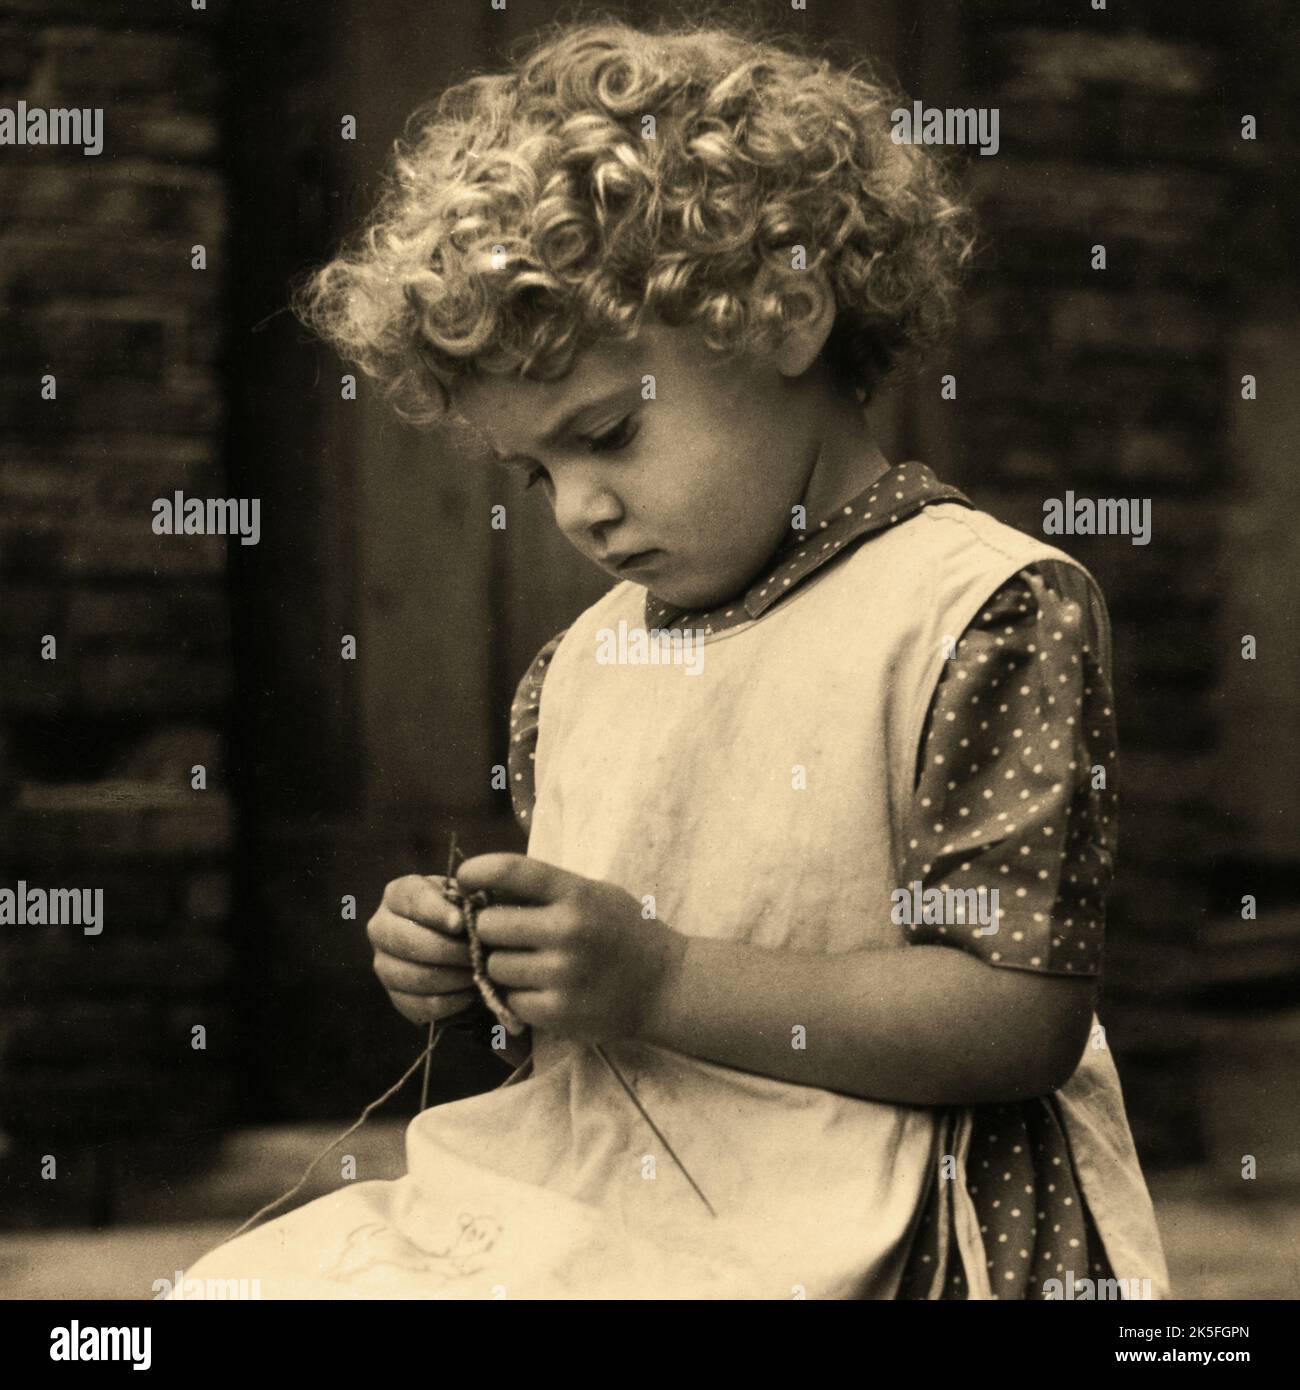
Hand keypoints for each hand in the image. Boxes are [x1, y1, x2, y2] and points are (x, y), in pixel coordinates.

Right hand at [367, 874, 475, 1025]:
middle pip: (406, 941)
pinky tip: (467, 995)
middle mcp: (381, 927)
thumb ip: (469, 899)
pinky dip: (447, 1002)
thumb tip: (472, 914)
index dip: (436, 911)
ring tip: (475, 974)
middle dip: (447, 950)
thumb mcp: (467, 897)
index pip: (411, 898)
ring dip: (450, 978)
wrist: (460, 946)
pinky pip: (417, 1005)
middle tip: (475, 954)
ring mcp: (383, 964)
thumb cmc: (465, 913)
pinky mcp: (394, 996)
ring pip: (411, 976)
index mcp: (398, 895)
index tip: (460, 923)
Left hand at [456, 854, 684, 1043]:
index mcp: (576, 893)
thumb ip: (546, 889)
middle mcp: (568, 930)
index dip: (477, 871)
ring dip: (503, 966)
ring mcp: (562, 974)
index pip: (511, 870)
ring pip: (495, 966)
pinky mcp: (558, 1012)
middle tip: (509, 935)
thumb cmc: (623, 931)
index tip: (464, 880)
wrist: (665, 985)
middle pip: (489, 925)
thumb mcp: (593, 894)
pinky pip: (509, 999)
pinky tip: (541, 989)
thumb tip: (483, 885)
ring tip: (531, 965)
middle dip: (492, 930)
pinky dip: (518, 995)